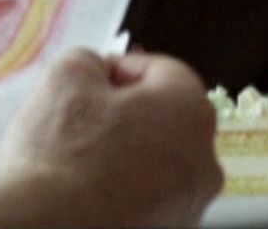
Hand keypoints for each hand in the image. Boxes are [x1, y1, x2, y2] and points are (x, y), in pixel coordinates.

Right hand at [0, 49, 222, 226]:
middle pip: (165, 120)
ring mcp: (189, 207)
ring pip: (157, 163)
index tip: (89, 82)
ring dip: (127, 155)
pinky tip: (88, 193)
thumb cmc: (62, 152)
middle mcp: (204, 161)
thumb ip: (91, 61)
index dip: (119, 70)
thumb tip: (97, 72)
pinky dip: (124, 193)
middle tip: (82, 118)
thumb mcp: (67, 76)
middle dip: (126, 114)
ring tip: (81, 161)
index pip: (161, 71)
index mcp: (191, 111)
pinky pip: (148, 200)